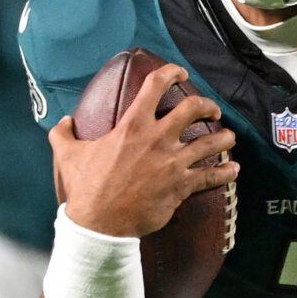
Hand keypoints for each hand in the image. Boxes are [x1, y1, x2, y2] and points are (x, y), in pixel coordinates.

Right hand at [49, 64, 236, 238]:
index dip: (172, 72)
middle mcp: (157, 139)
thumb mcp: (68, 155)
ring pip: (211, 142)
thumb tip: (62, 122)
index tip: (180, 73)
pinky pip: (211, 177)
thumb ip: (64, 134)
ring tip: (229, 137)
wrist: (100, 224)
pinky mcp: (181, 187)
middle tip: (211, 109)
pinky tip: (233, 169)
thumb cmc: (86, 189)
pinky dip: (226, 172)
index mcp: (132, 125)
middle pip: (193, 109)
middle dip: (207, 105)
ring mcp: (172, 163)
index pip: (156, 85)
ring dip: (224, 138)